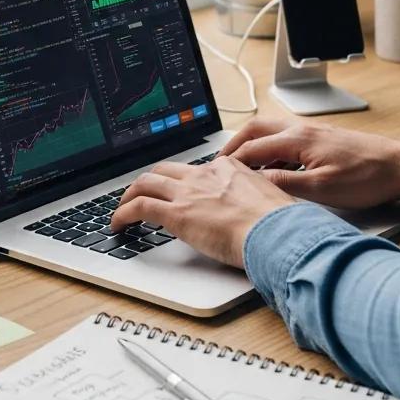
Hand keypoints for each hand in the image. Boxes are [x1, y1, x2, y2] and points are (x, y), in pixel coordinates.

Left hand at [110, 156, 298, 267]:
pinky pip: (139, 206)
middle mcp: (205, 175)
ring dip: (131, 194)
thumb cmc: (280, 223)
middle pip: (166, 169)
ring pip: (146, 182)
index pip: (198, 169)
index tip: (181, 190)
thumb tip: (259, 213)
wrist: (276, 231)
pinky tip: (118, 224)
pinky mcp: (176, 213)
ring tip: (124, 207)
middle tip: (143, 192)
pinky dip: (123, 213)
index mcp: (229, 168)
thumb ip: (257, 200)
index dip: (185, 181)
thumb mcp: (271, 200)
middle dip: (151, 180)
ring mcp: (188, 192)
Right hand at [219, 118, 399, 209]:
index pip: (252, 148)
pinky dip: (269, 149)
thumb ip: (285, 183)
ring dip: (251, 145)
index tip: (215, 174)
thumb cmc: (368, 178)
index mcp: (297, 139)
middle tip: (218, 162)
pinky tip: (272, 167)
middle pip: (255, 129)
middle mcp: (301, 129)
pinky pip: (284, 138)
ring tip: (239, 165)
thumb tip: (256, 183)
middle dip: (234, 145)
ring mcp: (312, 131)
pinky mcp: (321, 138)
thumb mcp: (321, 189)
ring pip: (269, 131)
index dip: (230, 162)